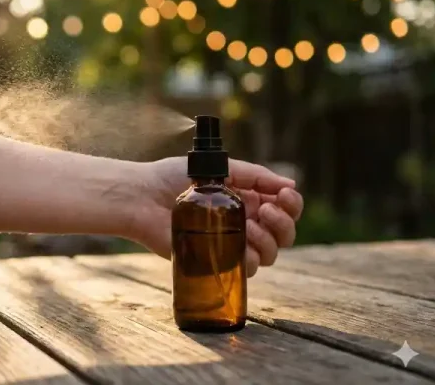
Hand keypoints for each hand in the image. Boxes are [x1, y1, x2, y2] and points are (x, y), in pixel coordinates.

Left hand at [130, 157, 302, 276]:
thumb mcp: (219, 167)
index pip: (284, 208)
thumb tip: (290, 183)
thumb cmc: (172, 178)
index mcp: (245, 200)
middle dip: (284, 223)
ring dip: (270, 240)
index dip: (292, 205)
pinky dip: (252, 257)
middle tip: (264, 210)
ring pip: (270, 253)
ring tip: (251, 223)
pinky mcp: (214, 259)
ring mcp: (229, 243)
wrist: (142, 197)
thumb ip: (255, 174)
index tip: (284, 196)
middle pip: (284, 234)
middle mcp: (242, 223)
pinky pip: (247, 268)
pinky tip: (243, 241)